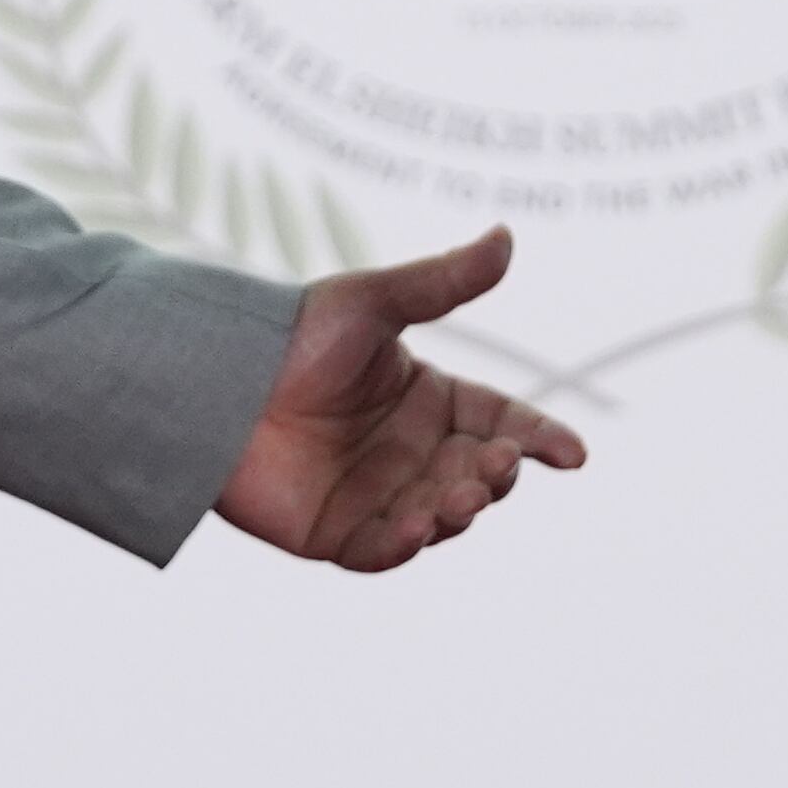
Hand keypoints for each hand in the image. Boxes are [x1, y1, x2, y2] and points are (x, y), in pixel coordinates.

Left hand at [216, 229, 588, 570]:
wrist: (214, 379)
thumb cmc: (292, 334)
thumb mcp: (374, 302)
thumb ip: (443, 281)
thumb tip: (507, 237)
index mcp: (428, 399)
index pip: (501, 420)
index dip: (538, 437)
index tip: (573, 455)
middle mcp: (411, 452)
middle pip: (479, 474)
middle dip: (497, 477)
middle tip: (496, 466)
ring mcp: (377, 495)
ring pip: (441, 517)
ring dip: (458, 512)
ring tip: (458, 499)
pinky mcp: (335, 533)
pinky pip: (382, 551)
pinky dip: (404, 545)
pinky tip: (415, 528)